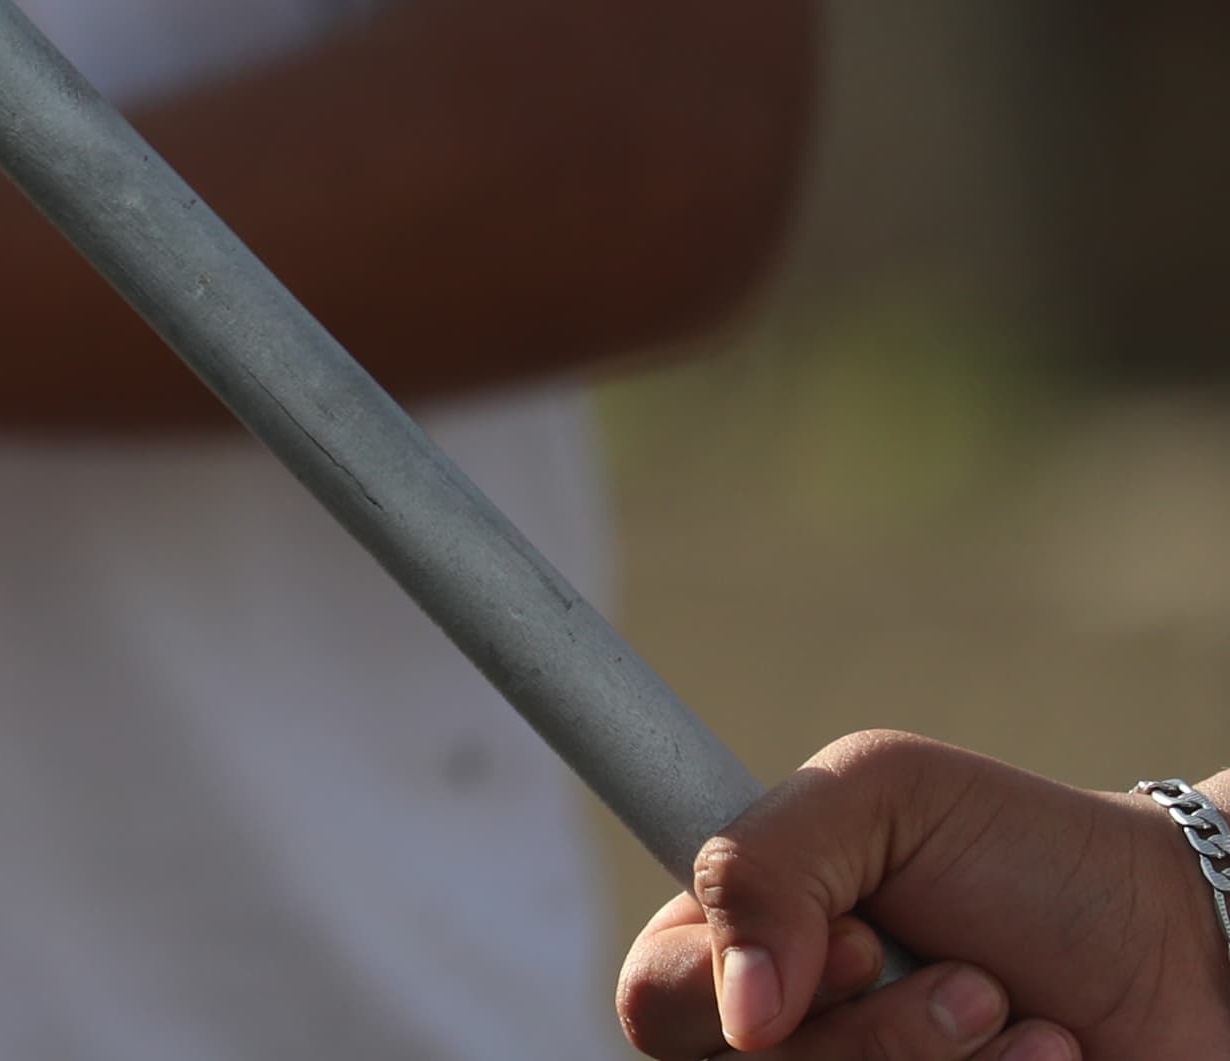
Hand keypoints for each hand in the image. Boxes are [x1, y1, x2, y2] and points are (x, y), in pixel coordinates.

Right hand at [617, 732, 1229, 1059]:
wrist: (1188, 941)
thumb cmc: (1026, 854)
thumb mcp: (878, 794)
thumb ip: (765, 862)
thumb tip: (738, 1014)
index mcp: (738, 944)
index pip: (655, 1003)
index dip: (730, 984)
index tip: (858, 939)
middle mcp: (783, 1040)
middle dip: (873, 1035)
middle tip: (967, 978)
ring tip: (1019, 1016)